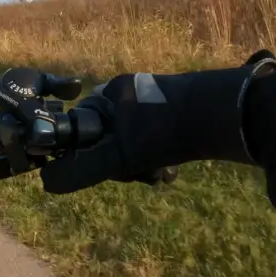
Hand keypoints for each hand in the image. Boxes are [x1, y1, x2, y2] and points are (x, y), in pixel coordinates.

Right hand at [40, 51, 275, 193]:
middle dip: (122, 163)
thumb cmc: (167, 130)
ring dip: (143, 164)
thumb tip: (46, 184)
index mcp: (112, 93)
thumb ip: (82, 170)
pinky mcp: (179, 109)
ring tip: (160, 175)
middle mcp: (131, 92)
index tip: (108, 169)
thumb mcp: (120, 155)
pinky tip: (171, 170)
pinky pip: (156, 138)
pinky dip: (160, 157)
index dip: (88, 152)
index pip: (83, 126)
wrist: (228, 114)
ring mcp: (156, 99)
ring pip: (134, 141)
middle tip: (140, 175)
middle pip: (109, 137)